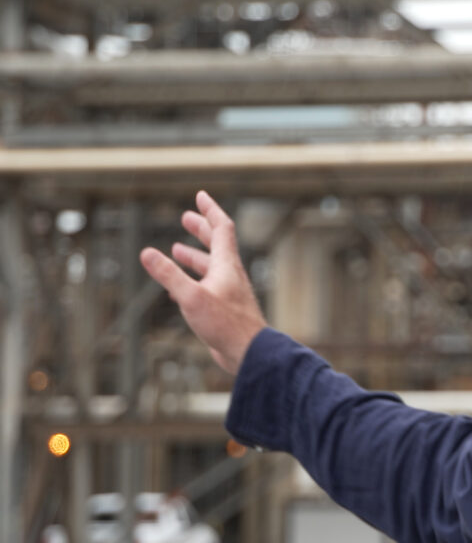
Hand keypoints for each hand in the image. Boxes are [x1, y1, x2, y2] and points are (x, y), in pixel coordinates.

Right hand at [140, 191, 266, 374]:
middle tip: (186, 217)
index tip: (200, 195)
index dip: (210, 211)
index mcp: (227, 265)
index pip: (222, 228)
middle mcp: (230, 275)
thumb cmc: (225, 324)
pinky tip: (179, 288)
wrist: (248, 352)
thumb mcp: (191, 297)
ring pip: (211, 267)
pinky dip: (193, 280)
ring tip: (177, 250)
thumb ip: (168, 275)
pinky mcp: (224, 308)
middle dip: (201, 229)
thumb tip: (146, 252)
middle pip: (217, 244)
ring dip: (195, 256)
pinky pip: (207, 287)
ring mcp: (228, 292)